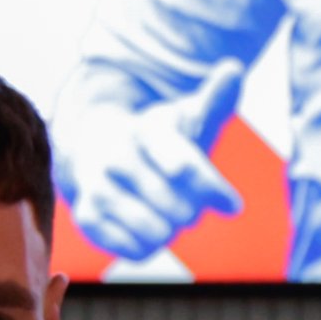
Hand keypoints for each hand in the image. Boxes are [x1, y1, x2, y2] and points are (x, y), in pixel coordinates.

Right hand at [63, 58, 245, 260]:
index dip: (214, 191)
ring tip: (165, 213)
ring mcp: (98, 189)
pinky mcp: (87, 219)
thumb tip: (233, 69)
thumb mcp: (187, 117)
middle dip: (192, 211)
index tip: (233, 207)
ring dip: (171, 229)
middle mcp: (116, 157)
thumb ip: (215, 100)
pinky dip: (149, 245)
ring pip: (157, 232)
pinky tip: (146, 226)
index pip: (185, 167)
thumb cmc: (157, 139)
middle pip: (178, 208)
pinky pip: (135, 250)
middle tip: (188, 205)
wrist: (98, 149)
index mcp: (145, 130)